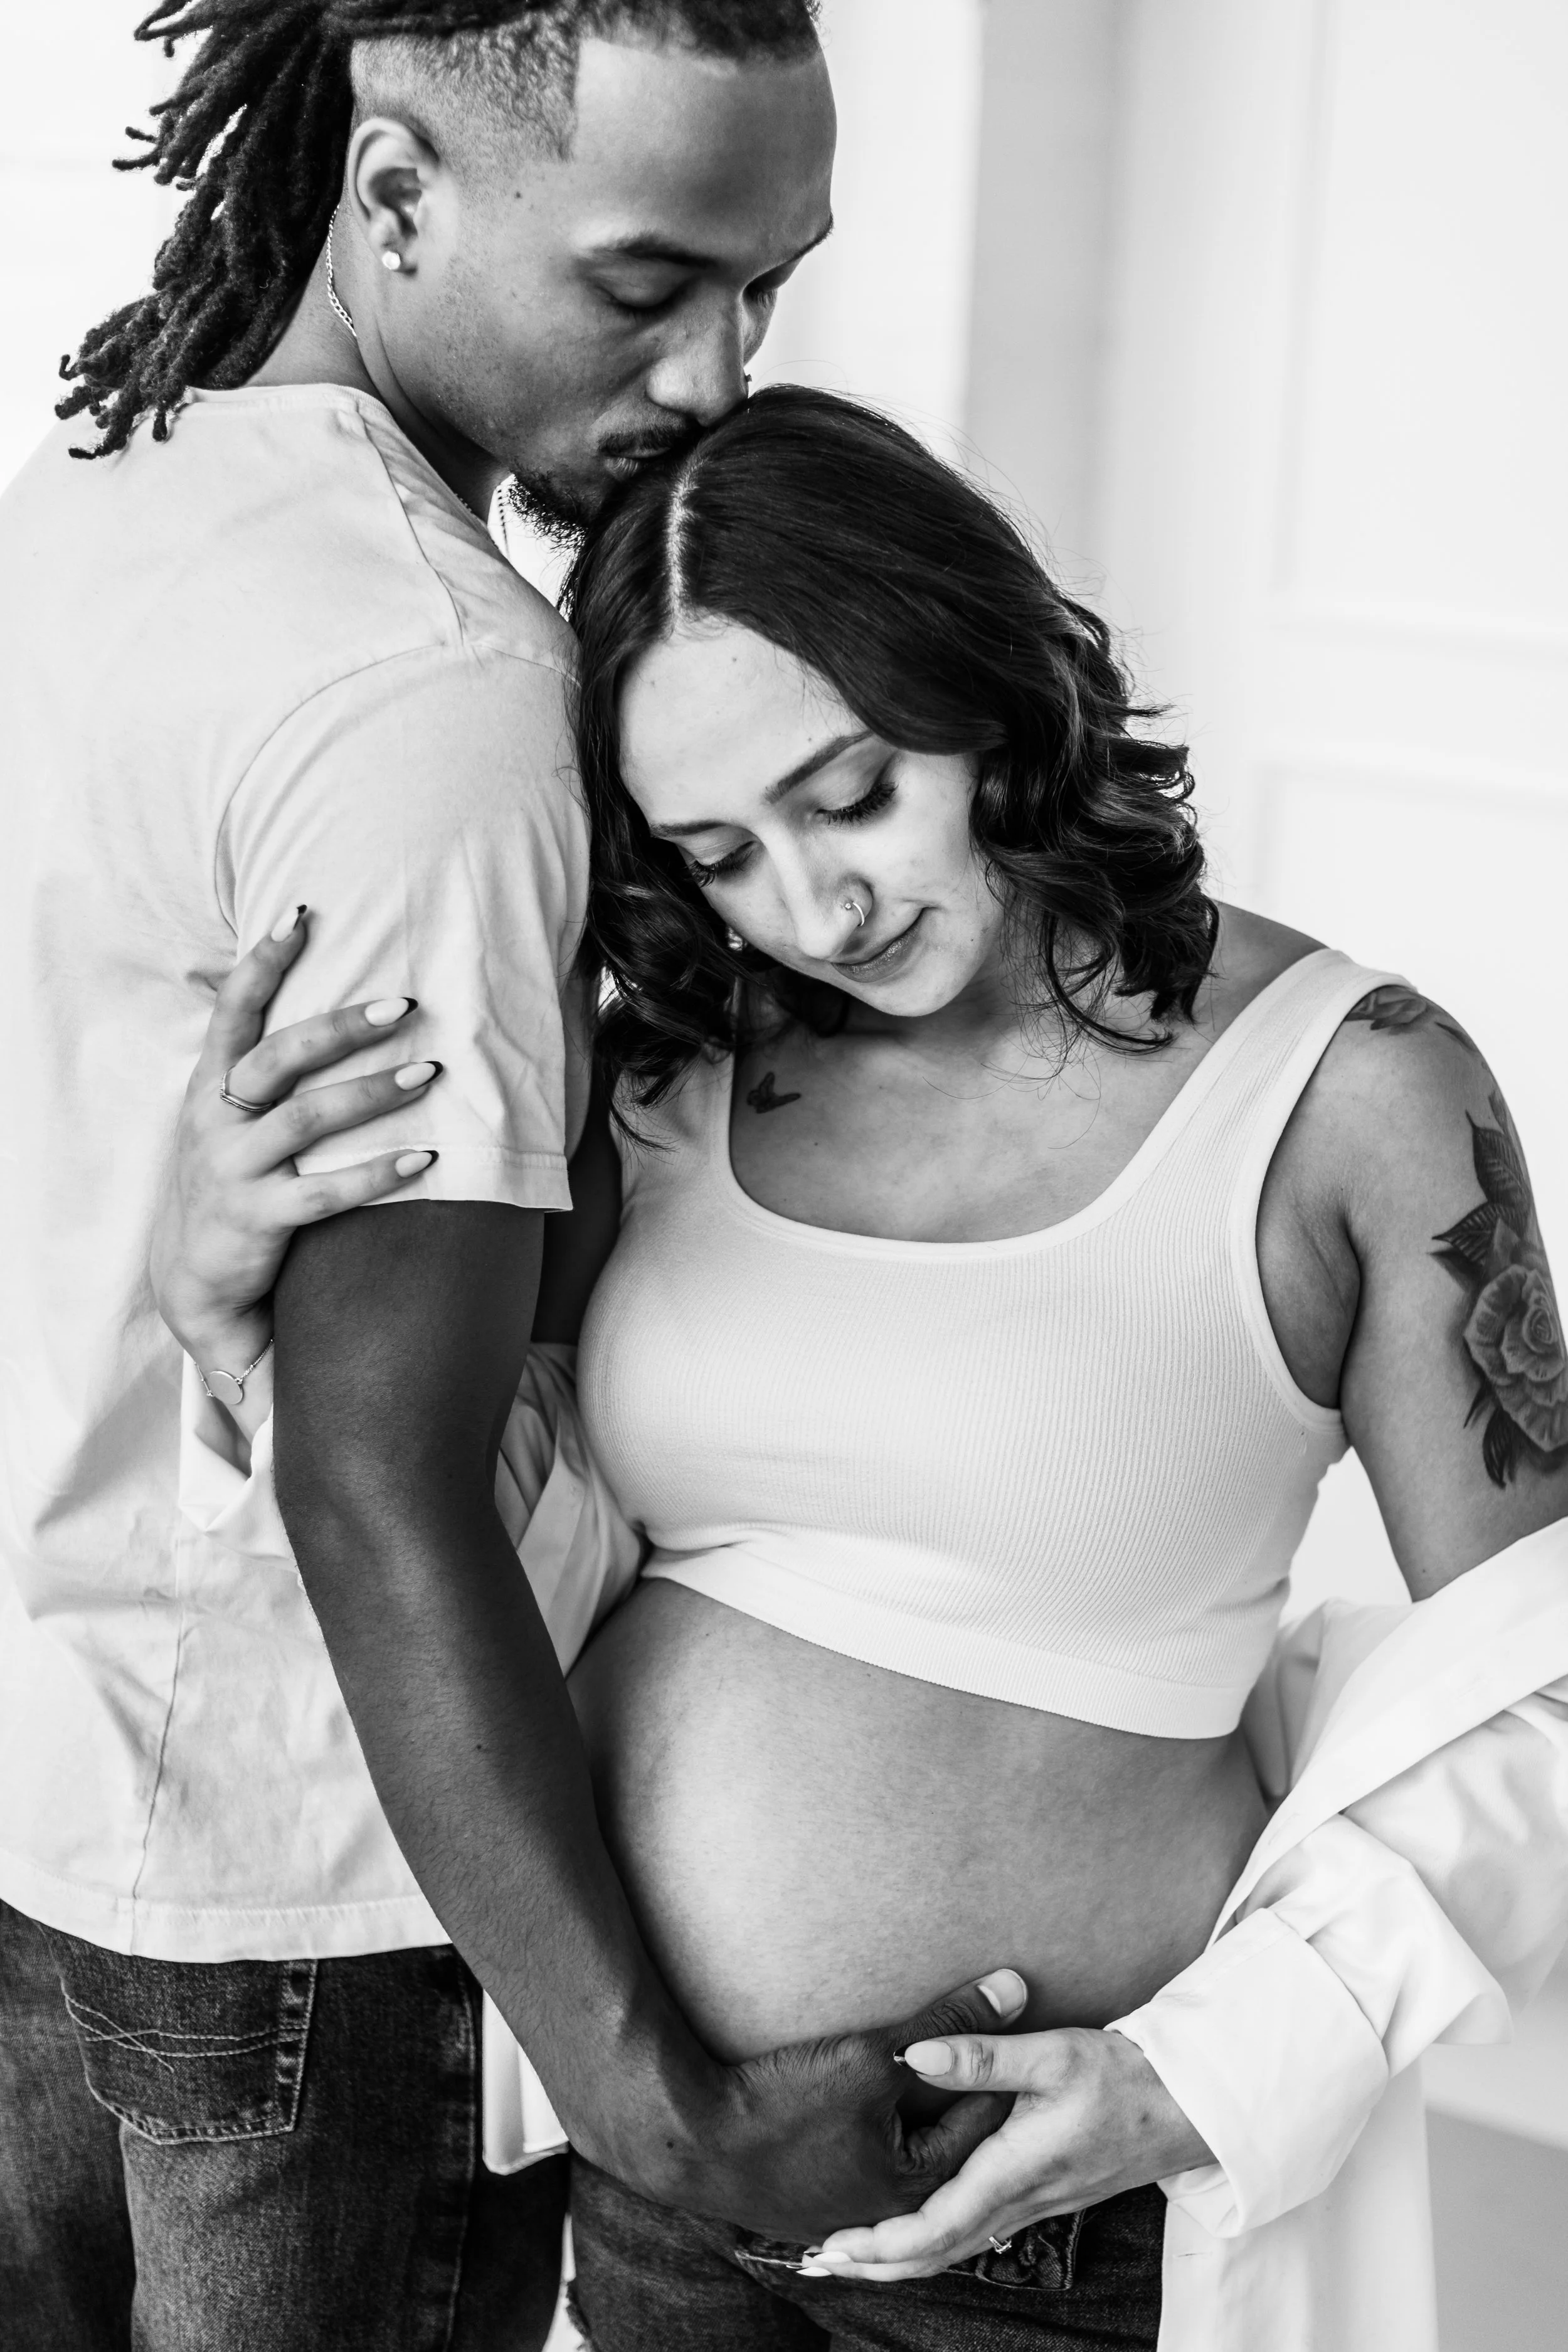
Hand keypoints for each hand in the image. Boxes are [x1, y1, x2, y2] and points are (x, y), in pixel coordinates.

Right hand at [150, 907, 439, 1372]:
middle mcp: (215, 1121)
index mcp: (210, 1087)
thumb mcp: (226, 1120)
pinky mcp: (256, 1220)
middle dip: (341, 1026)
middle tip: (404, 1004)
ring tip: (428, 1073)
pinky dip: (375, 1174)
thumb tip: (321, 1007)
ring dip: (371, 1093)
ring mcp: (232, 1171)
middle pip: (278, 1057)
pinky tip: (424, 1159)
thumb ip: (260, 1069)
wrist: (196, 1280)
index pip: (232, 1010)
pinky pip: (322, 1194)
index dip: (263, 961)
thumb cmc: (231, 1182)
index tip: (301, 915)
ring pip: (304, 1120)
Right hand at [657, 1969, 1030, 2243]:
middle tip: (983, 2039)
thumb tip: (1014, 1988)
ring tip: (929, 2061)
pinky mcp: (819, 2198)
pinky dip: (881, 2127)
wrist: (693, 2138)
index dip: (1001, 2064)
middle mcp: (894, 2208)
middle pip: (951, 2138)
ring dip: (922, 2110)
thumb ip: (947, 2024)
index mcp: (919, 2184)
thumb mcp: (873, 2054)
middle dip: (965, 2089)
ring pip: (909, 2149)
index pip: (987, 2114)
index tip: (1015, 2023)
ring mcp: (854, 2208)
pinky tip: (874, 2097)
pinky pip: (870, 2159)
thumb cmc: (784, 2103)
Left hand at [803, 2026, 1210, 2279]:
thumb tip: (914, 2056)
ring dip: (900, 2255)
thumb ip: (982, 2058)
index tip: (833, 2245)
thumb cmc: (1123, 2079)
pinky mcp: (1041, 2195)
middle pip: (934, 2252)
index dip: (878, 2244)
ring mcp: (1031, 2205)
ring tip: (851, 2251)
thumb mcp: (1053, 2055)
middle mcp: (1018, 2201)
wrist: (1185, 2108)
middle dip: (875, 2263)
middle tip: (818, 2262)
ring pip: (954, 2247)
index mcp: (1012, 2173)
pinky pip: (975, 2232)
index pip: (932, 2228)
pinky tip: (916, 2230)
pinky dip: (933, 2240)